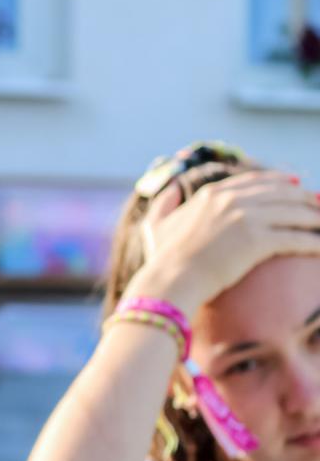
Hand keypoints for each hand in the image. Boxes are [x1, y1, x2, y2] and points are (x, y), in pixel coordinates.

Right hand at [130, 173, 319, 314]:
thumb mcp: (157, 225)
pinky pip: (297, 237)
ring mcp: (246, 218)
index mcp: (212, 194)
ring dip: (316, 218)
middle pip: (283, 193)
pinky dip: (315, 242)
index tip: (298, 185)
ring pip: (295, 212)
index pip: (258, 181)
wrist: (171, 279)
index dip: (282, 182)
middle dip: (307, 199)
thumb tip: (170, 189)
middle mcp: (232, 200)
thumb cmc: (163, 259)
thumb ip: (164, 204)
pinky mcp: (258, 240)